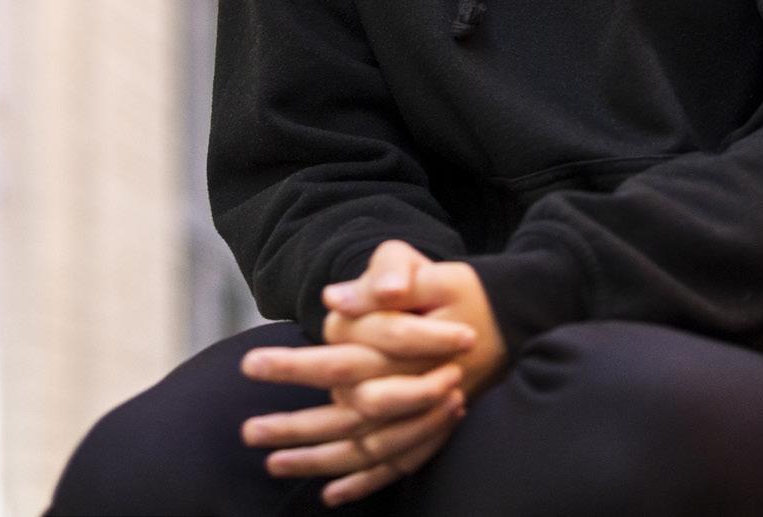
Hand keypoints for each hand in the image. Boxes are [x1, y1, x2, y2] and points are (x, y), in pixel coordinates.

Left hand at [237, 239, 508, 503]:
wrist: (516, 319)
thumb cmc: (465, 290)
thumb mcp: (430, 269)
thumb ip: (386, 279)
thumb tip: (332, 299)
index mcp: (407, 348)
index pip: (343, 359)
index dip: (298, 365)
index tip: (251, 363)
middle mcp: (413, 388)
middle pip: (344, 413)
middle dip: (295, 425)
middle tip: (246, 431)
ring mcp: (424, 417)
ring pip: (364, 448)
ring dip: (317, 460)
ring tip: (271, 465)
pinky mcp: (433, 431)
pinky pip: (395, 468)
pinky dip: (363, 483)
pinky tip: (330, 496)